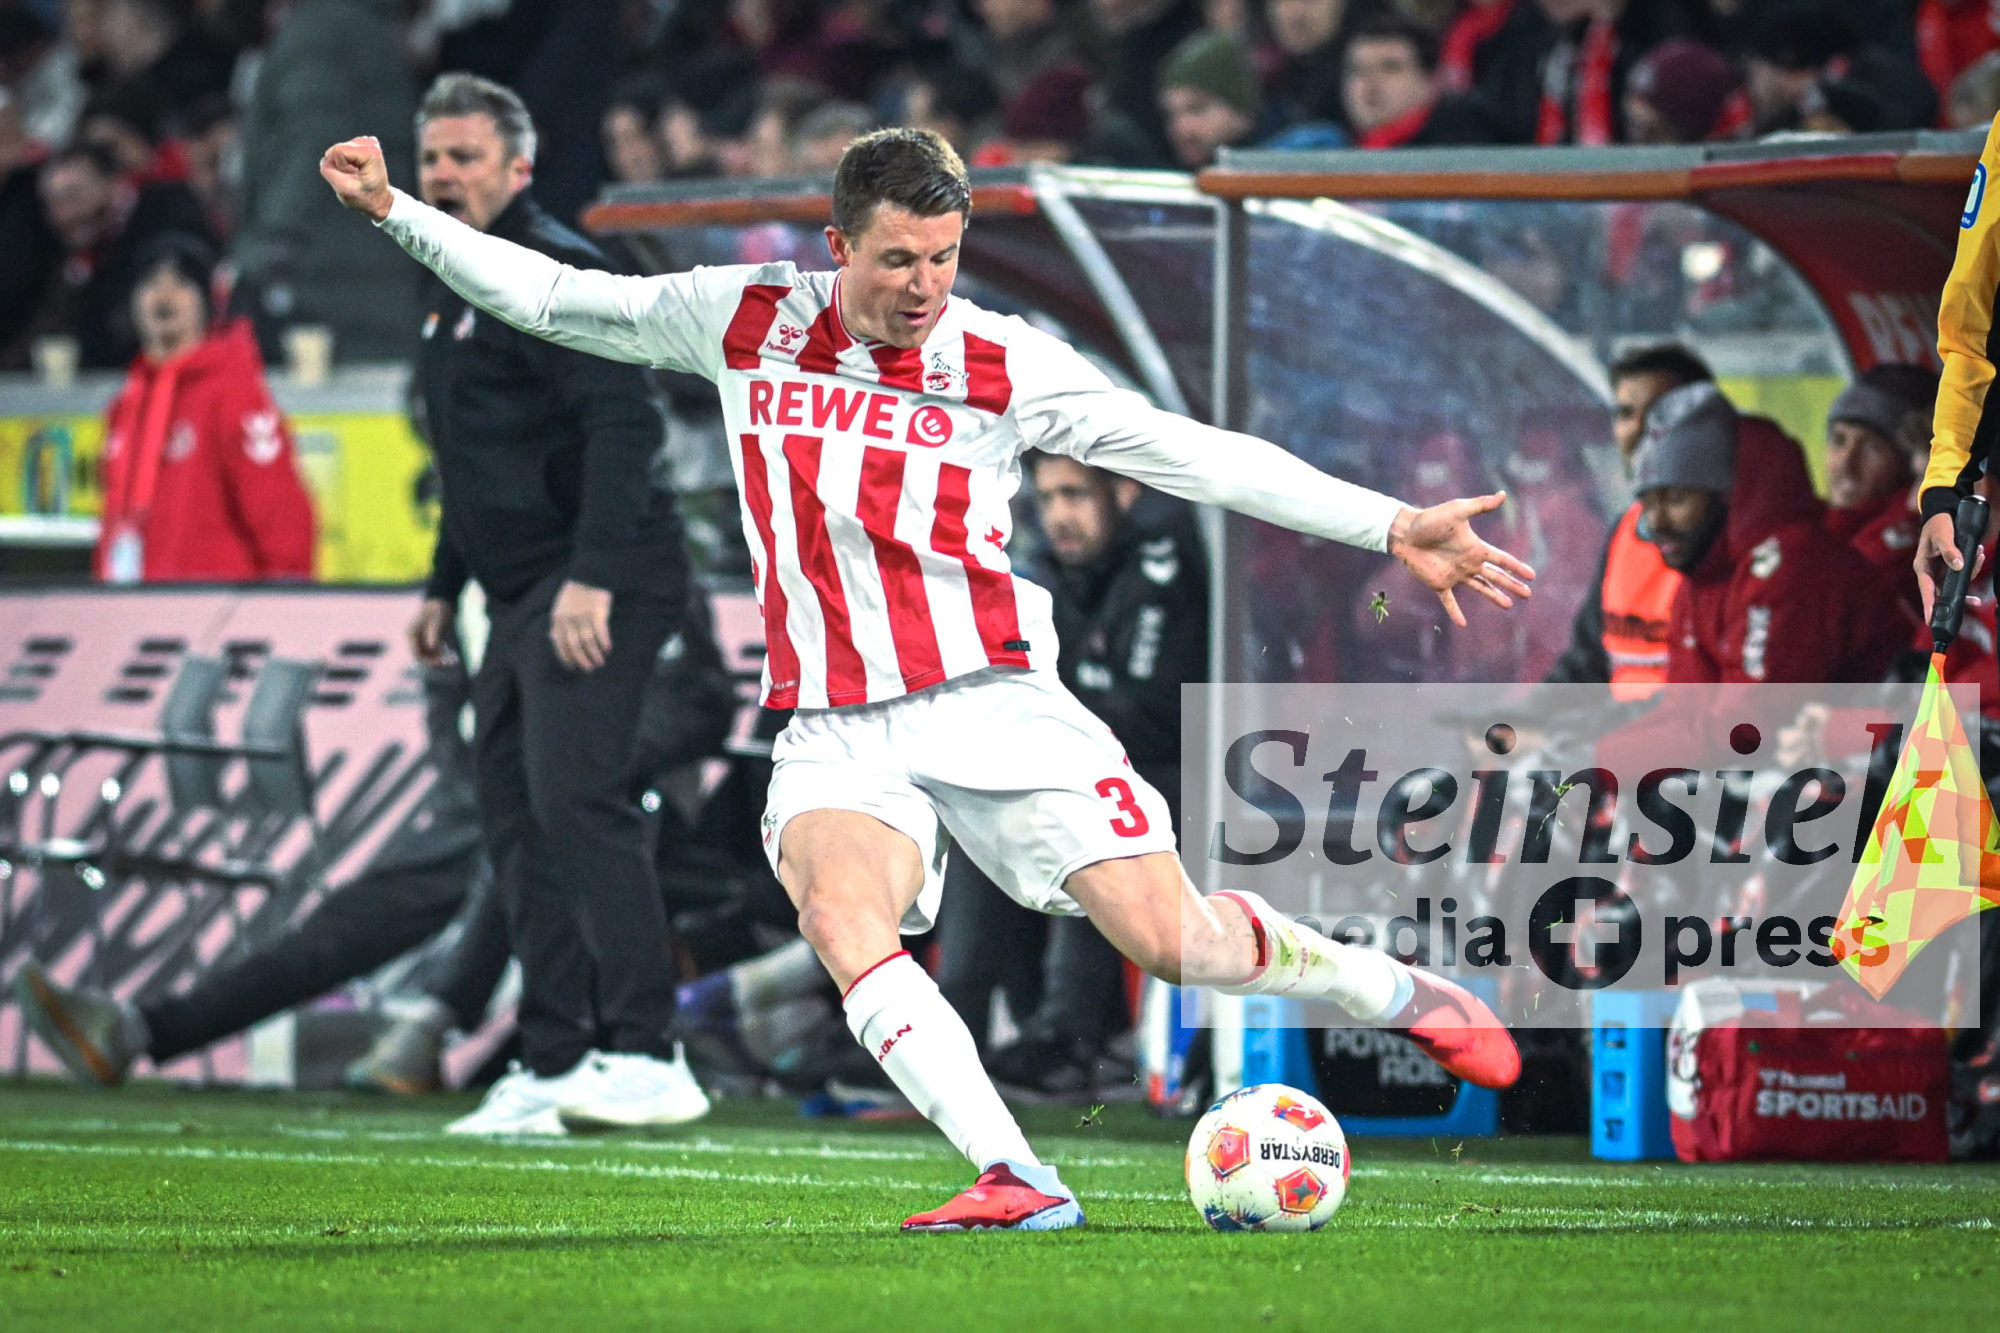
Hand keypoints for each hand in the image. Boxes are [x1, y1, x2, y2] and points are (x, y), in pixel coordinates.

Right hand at [319, 136, 393, 221]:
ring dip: (344, 164)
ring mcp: (368, 142)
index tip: (352, 176)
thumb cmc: (364, 197)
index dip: (340, 166)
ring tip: (356, 174)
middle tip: (354, 176)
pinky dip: (346, 161)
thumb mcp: (343, 188)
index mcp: (370, 152)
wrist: (378, 199)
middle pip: (338, 149)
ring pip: (338, 150)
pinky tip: (356, 169)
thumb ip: (328, 170)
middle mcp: (371, 143)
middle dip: (341, 165)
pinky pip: (342, 151)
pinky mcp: (363, 144)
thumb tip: (326, 157)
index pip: (338, 151)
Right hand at [409, 597, 456, 667]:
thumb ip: (435, 634)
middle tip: (450, 662)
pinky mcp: (428, 636)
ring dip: (439, 657)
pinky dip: (441, 652)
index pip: (417, 654)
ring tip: (453, 658)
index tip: (442, 663)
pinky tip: (452, 653)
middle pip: (422, 655)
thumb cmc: (440, 609)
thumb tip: (433, 647)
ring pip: (428, 653)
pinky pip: (433, 649)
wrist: (443, 598)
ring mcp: (420, 637)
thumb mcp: (438, 622)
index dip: (428, 661)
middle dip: (435, 660)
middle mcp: (413, 637)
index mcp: (411, 634)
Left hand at [550, 580, 612, 671]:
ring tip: (600, 662)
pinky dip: (604, 642)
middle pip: (574, 646)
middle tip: (590, 669)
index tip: (573, 667)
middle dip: (582, 660)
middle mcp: (569, 620)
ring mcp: (583, 616)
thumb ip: (556, 623)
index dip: (566, 657)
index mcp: (557, 619)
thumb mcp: (559, 607)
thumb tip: (552, 638)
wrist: (588, 576)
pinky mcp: (597, 612)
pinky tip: (608, 649)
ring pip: (588, 641)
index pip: (560, 644)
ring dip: (594, 654)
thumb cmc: (574, 593)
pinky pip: (601, 632)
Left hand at [1386, 492, 1536, 627]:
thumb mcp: (1458, 510)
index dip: (1516, 567)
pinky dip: (1455, 612)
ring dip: (1494, 596)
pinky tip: (1462, 624)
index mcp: (1475, 548)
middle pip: (1495, 576)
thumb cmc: (1431, 519)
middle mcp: (1468, 563)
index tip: (1531, 575)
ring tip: (1508, 605)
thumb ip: (1480, 505)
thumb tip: (1503, 495)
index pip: (1501, 560)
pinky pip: (1449, 601)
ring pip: (1480, 588)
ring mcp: (1454, 575)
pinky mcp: (1439, 583)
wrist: (1406, 532)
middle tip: (1528, 594)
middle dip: (1512, 585)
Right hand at [1913, 510, 1984, 620]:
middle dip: (1960, 594)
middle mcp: (1930, 572)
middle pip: (1943, 591)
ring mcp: (1941, 570)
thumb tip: (1959, 566)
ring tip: (1980, 554)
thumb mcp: (1943, 535)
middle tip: (1975, 601)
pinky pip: (1963, 573)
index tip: (1930, 620)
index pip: (1925, 590)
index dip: (1929, 606)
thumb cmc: (1938, 524)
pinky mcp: (1950, 566)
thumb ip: (1950, 550)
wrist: (1943, 513)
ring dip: (1972, 571)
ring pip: (1957, 582)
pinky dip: (1974, 566)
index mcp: (1922, 566)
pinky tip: (1979, 555)